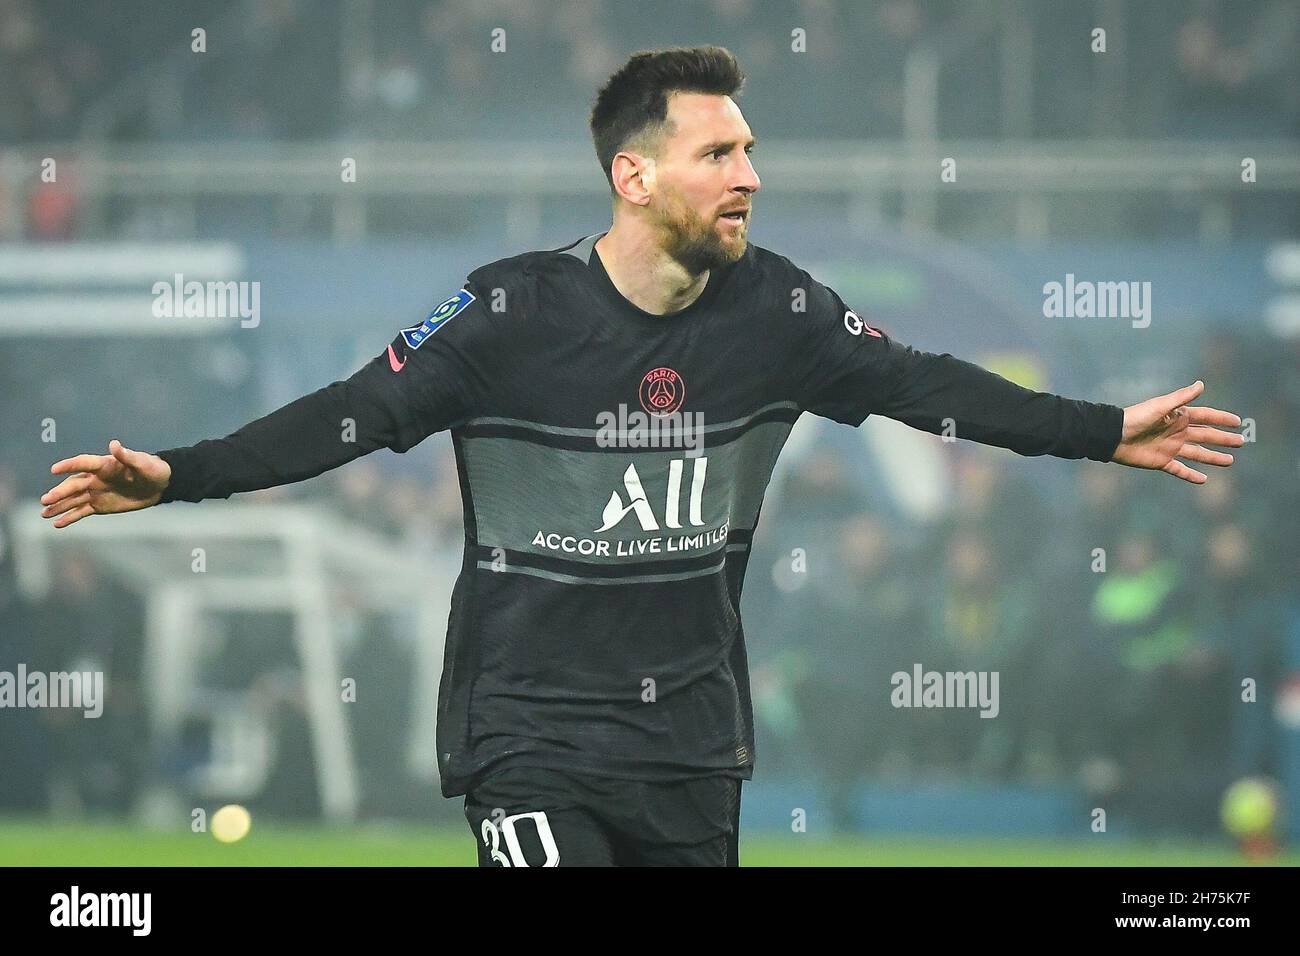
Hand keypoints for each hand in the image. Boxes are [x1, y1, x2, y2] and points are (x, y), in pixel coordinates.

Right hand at [41, 440, 171, 527]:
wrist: (159, 485)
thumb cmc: (152, 469)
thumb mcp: (142, 463)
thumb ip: (127, 456)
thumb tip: (114, 444)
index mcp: (104, 465)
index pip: (83, 463)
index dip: (69, 466)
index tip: (54, 469)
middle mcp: (95, 478)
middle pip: (73, 485)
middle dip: (59, 493)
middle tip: (45, 500)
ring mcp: (95, 492)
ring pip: (73, 500)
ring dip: (58, 506)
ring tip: (43, 513)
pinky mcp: (99, 505)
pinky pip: (81, 512)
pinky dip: (69, 518)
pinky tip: (56, 524)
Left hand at [1111, 381, 1243, 483]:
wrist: (1113, 436)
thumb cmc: (1136, 418)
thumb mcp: (1161, 406)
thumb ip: (1181, 398)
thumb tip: (1201, 384)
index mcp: (1178, 417)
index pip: (1205, 417)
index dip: (1221, 419)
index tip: (1238, 422)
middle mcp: (1177, 432)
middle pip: (1205, 436)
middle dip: (1223, 439)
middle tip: (1241, 442)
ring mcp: (1170, 447)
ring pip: (1197, 454)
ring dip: (1213, 457)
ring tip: (1230, 461)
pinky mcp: (1161, 461)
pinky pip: (1179, 469)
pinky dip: (1191, 475)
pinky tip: (1204, 479)